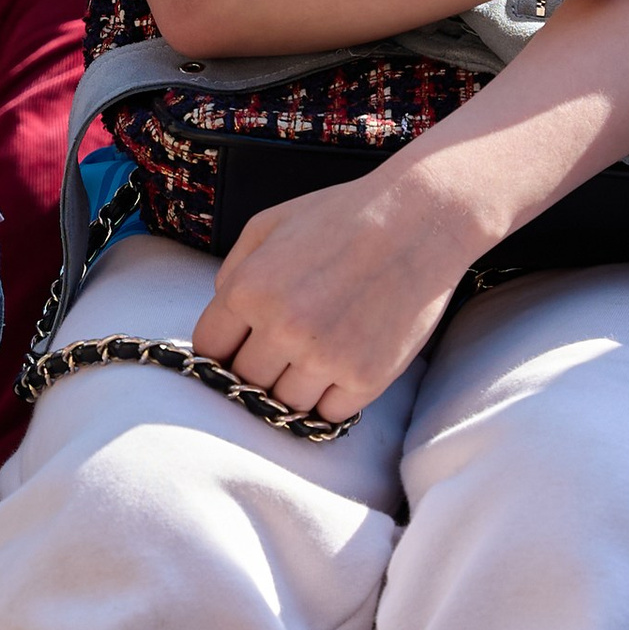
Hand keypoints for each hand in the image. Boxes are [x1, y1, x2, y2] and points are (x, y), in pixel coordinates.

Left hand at [192, 159, 475, 421]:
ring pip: (285, 404)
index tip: (241, 345)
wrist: (419, 219)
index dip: (223, 348)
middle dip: (257, 369)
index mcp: (249, 290)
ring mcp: (325, 357)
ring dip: (294, 386)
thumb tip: (221, 323)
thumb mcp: (268, 224)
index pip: (209, 350)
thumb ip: (232, 273)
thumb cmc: (342, 216)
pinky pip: (329, 413)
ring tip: (316, 354)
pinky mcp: (366, 378)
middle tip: (283, 350)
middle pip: (244, 382)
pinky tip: (342, 364)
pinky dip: (331, 397)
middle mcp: (283, 329)